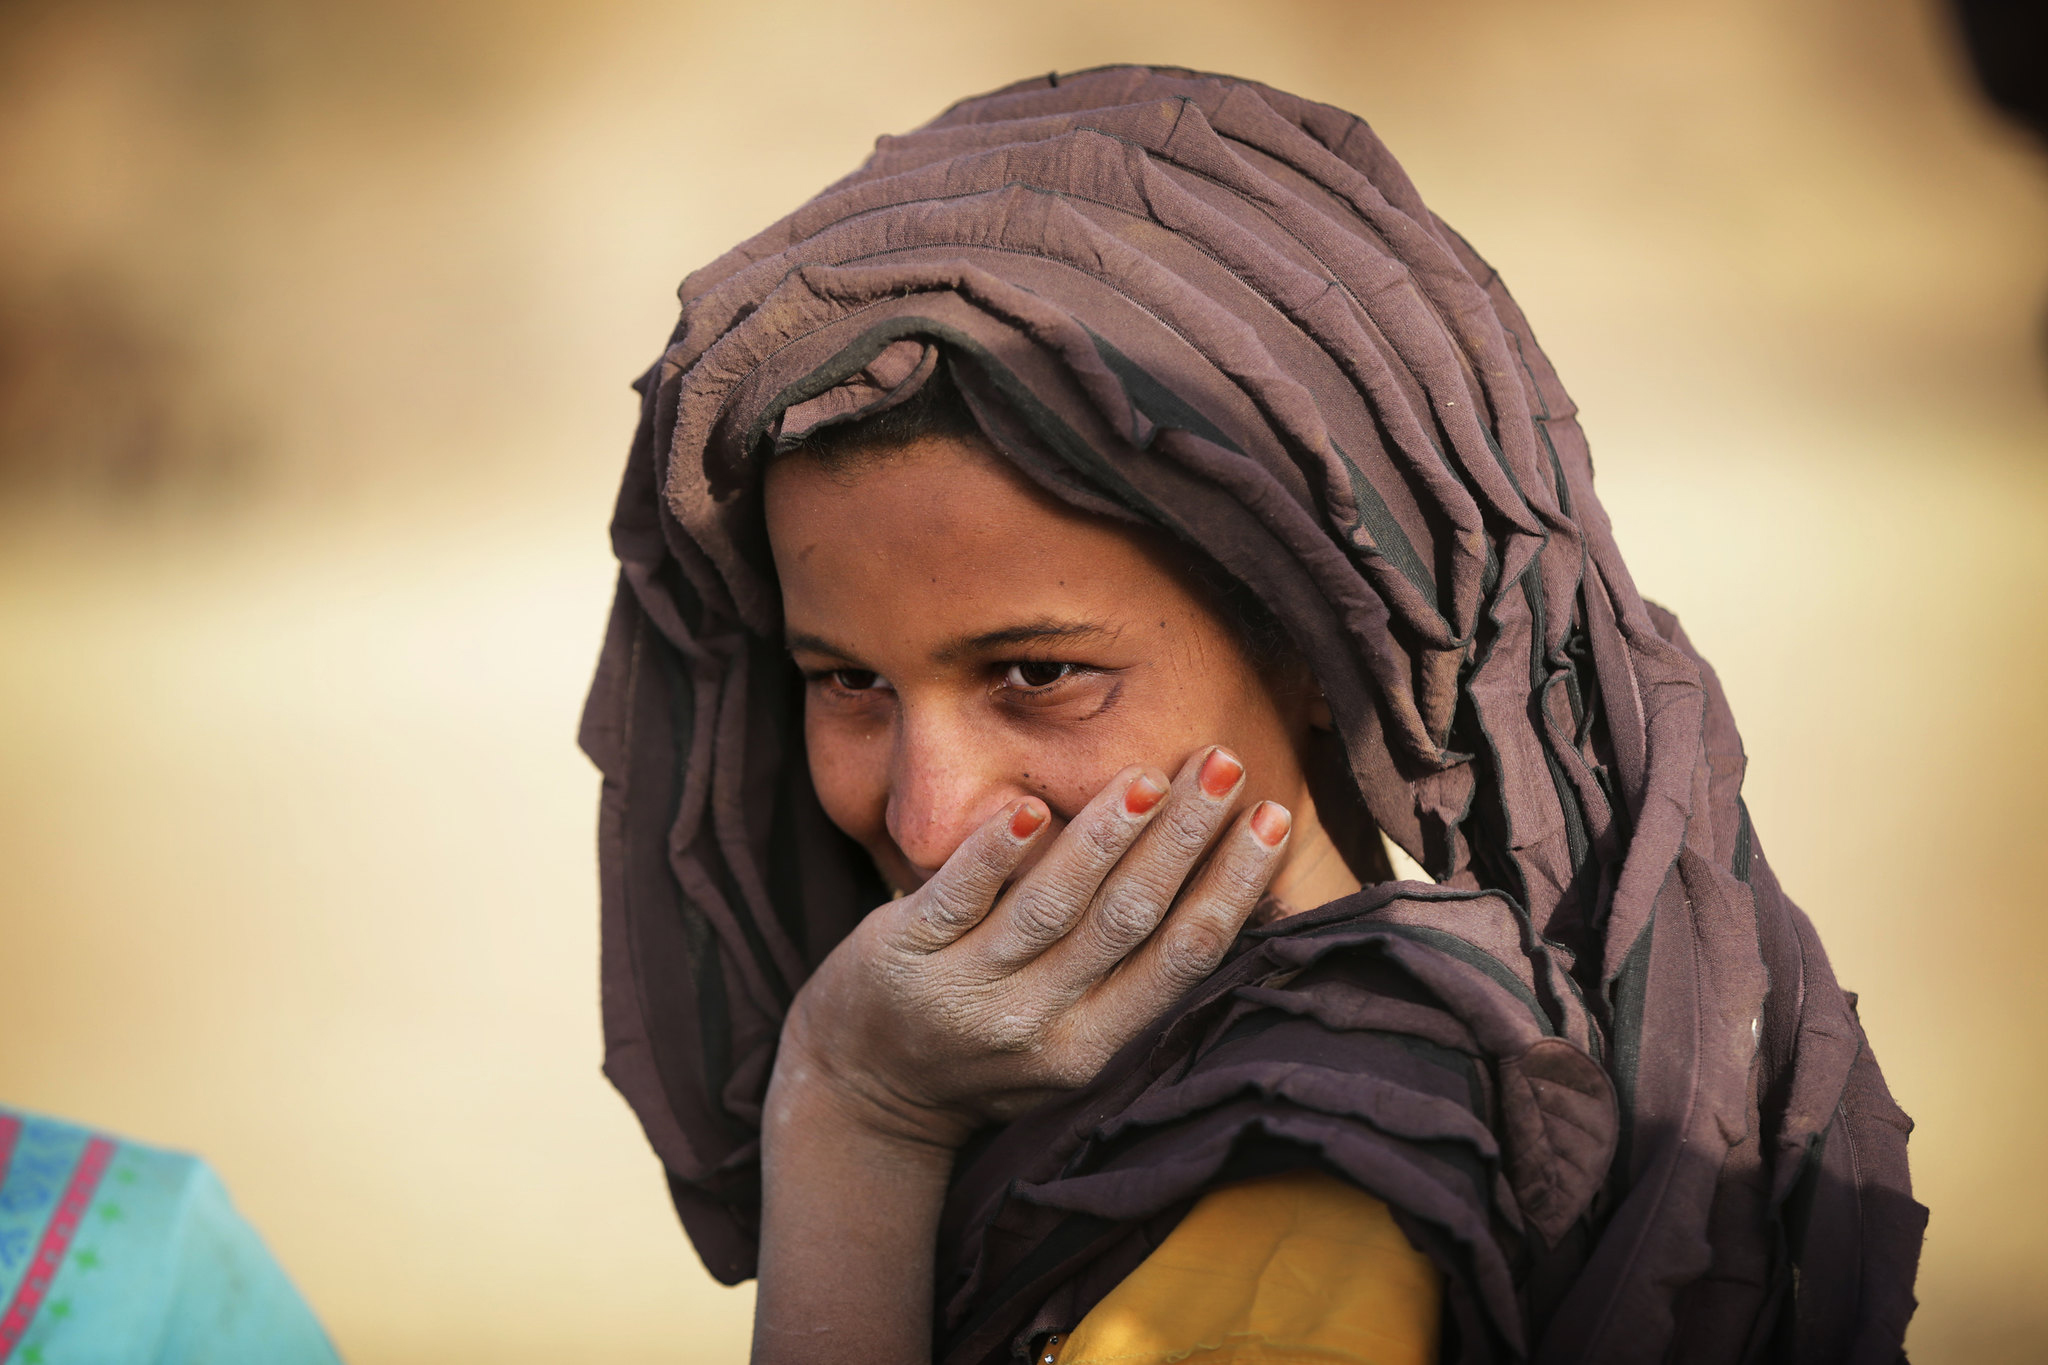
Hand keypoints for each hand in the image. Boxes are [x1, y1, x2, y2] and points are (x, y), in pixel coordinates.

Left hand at [770, 746, 1291, 1149]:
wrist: (861, 1090)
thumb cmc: (989, 1042)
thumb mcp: (1071, 1033)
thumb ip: (1132, 971)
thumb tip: (1241, 885)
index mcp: (1091, 1047)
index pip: (1180, 958)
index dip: (1232, 887)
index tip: (1274, 819)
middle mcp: (1035, 1027)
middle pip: (1128, 921)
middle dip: (1185, 839)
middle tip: (1226, 765)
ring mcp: (965, 993)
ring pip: (1053, 906)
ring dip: (1107, 835)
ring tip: (1152, 776)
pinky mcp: (900, 956)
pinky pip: (954, 898)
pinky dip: (993, 855)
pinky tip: (1029, 809)